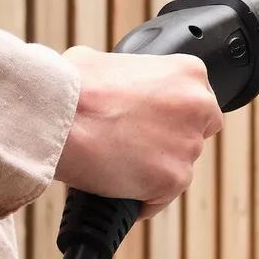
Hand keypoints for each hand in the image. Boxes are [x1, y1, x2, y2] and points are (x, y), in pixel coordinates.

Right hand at [54, 46, 223, 215]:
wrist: (60, 117)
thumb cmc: (75, 86)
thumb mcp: (106, 60)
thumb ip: (128, 73)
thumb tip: (113, 83)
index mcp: (188, 72)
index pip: (198, 102)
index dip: (174, 116)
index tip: (154, 124)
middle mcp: (198, 106)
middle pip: (197, 134)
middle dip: (172, 142)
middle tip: (138, 146)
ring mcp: (188, 144)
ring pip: (180, 167)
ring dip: (155, 170)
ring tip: (119, 167)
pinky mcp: (173, 179)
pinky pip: (161, 197)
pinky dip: (142, 199)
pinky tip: (119, 189)